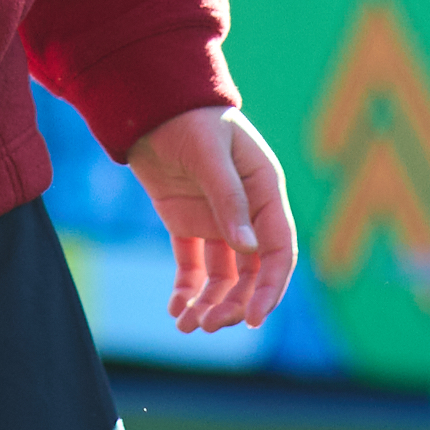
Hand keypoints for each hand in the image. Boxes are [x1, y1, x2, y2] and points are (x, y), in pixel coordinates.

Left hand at [125, 106, 299, 335]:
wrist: (151, 103)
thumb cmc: (190, 119)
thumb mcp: (211, 154)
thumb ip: (229, 198)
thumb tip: (249, 249)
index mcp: (265, 193)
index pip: (278, 251)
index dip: (270, 288)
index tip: (253, 320)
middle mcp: (248, 213)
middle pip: (251, 273)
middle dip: (233, 304)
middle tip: (209, 326)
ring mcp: (218, 221)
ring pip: (223, 276)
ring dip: (210, 303)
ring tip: (187, 326)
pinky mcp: (188, 224)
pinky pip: (193, 266)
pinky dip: (186, 291)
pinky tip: (174, 310)